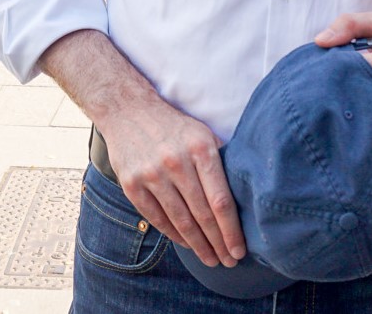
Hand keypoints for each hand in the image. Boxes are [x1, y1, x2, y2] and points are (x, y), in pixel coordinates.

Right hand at [97, 100, 244, 269]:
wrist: (126, 109)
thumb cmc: (172, 126)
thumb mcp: (201, 133)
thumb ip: (220, 161)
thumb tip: (244, 196)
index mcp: (200, 148)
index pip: (221, 200)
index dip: (232, 230)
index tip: (240, 249)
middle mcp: (176, 162)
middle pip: (203, 215)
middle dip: (218, 243)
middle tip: (229, 261)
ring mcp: (151, 174)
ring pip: (180, 221)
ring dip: (198, 245)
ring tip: (210, 259)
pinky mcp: (131, 183)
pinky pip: (157, 218)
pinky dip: (174, 234)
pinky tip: (186, 243)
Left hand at [316, 11, 371, 109]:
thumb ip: (351, 24)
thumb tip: (320, 41)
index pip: (353, 70)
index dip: (334, 67)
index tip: (325, 65)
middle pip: (354, 95)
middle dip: (337, 88)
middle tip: (326, 82)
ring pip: (362, 113)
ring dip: (347, 102)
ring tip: (341, 93)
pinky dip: (360, 116)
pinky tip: (354, 106)